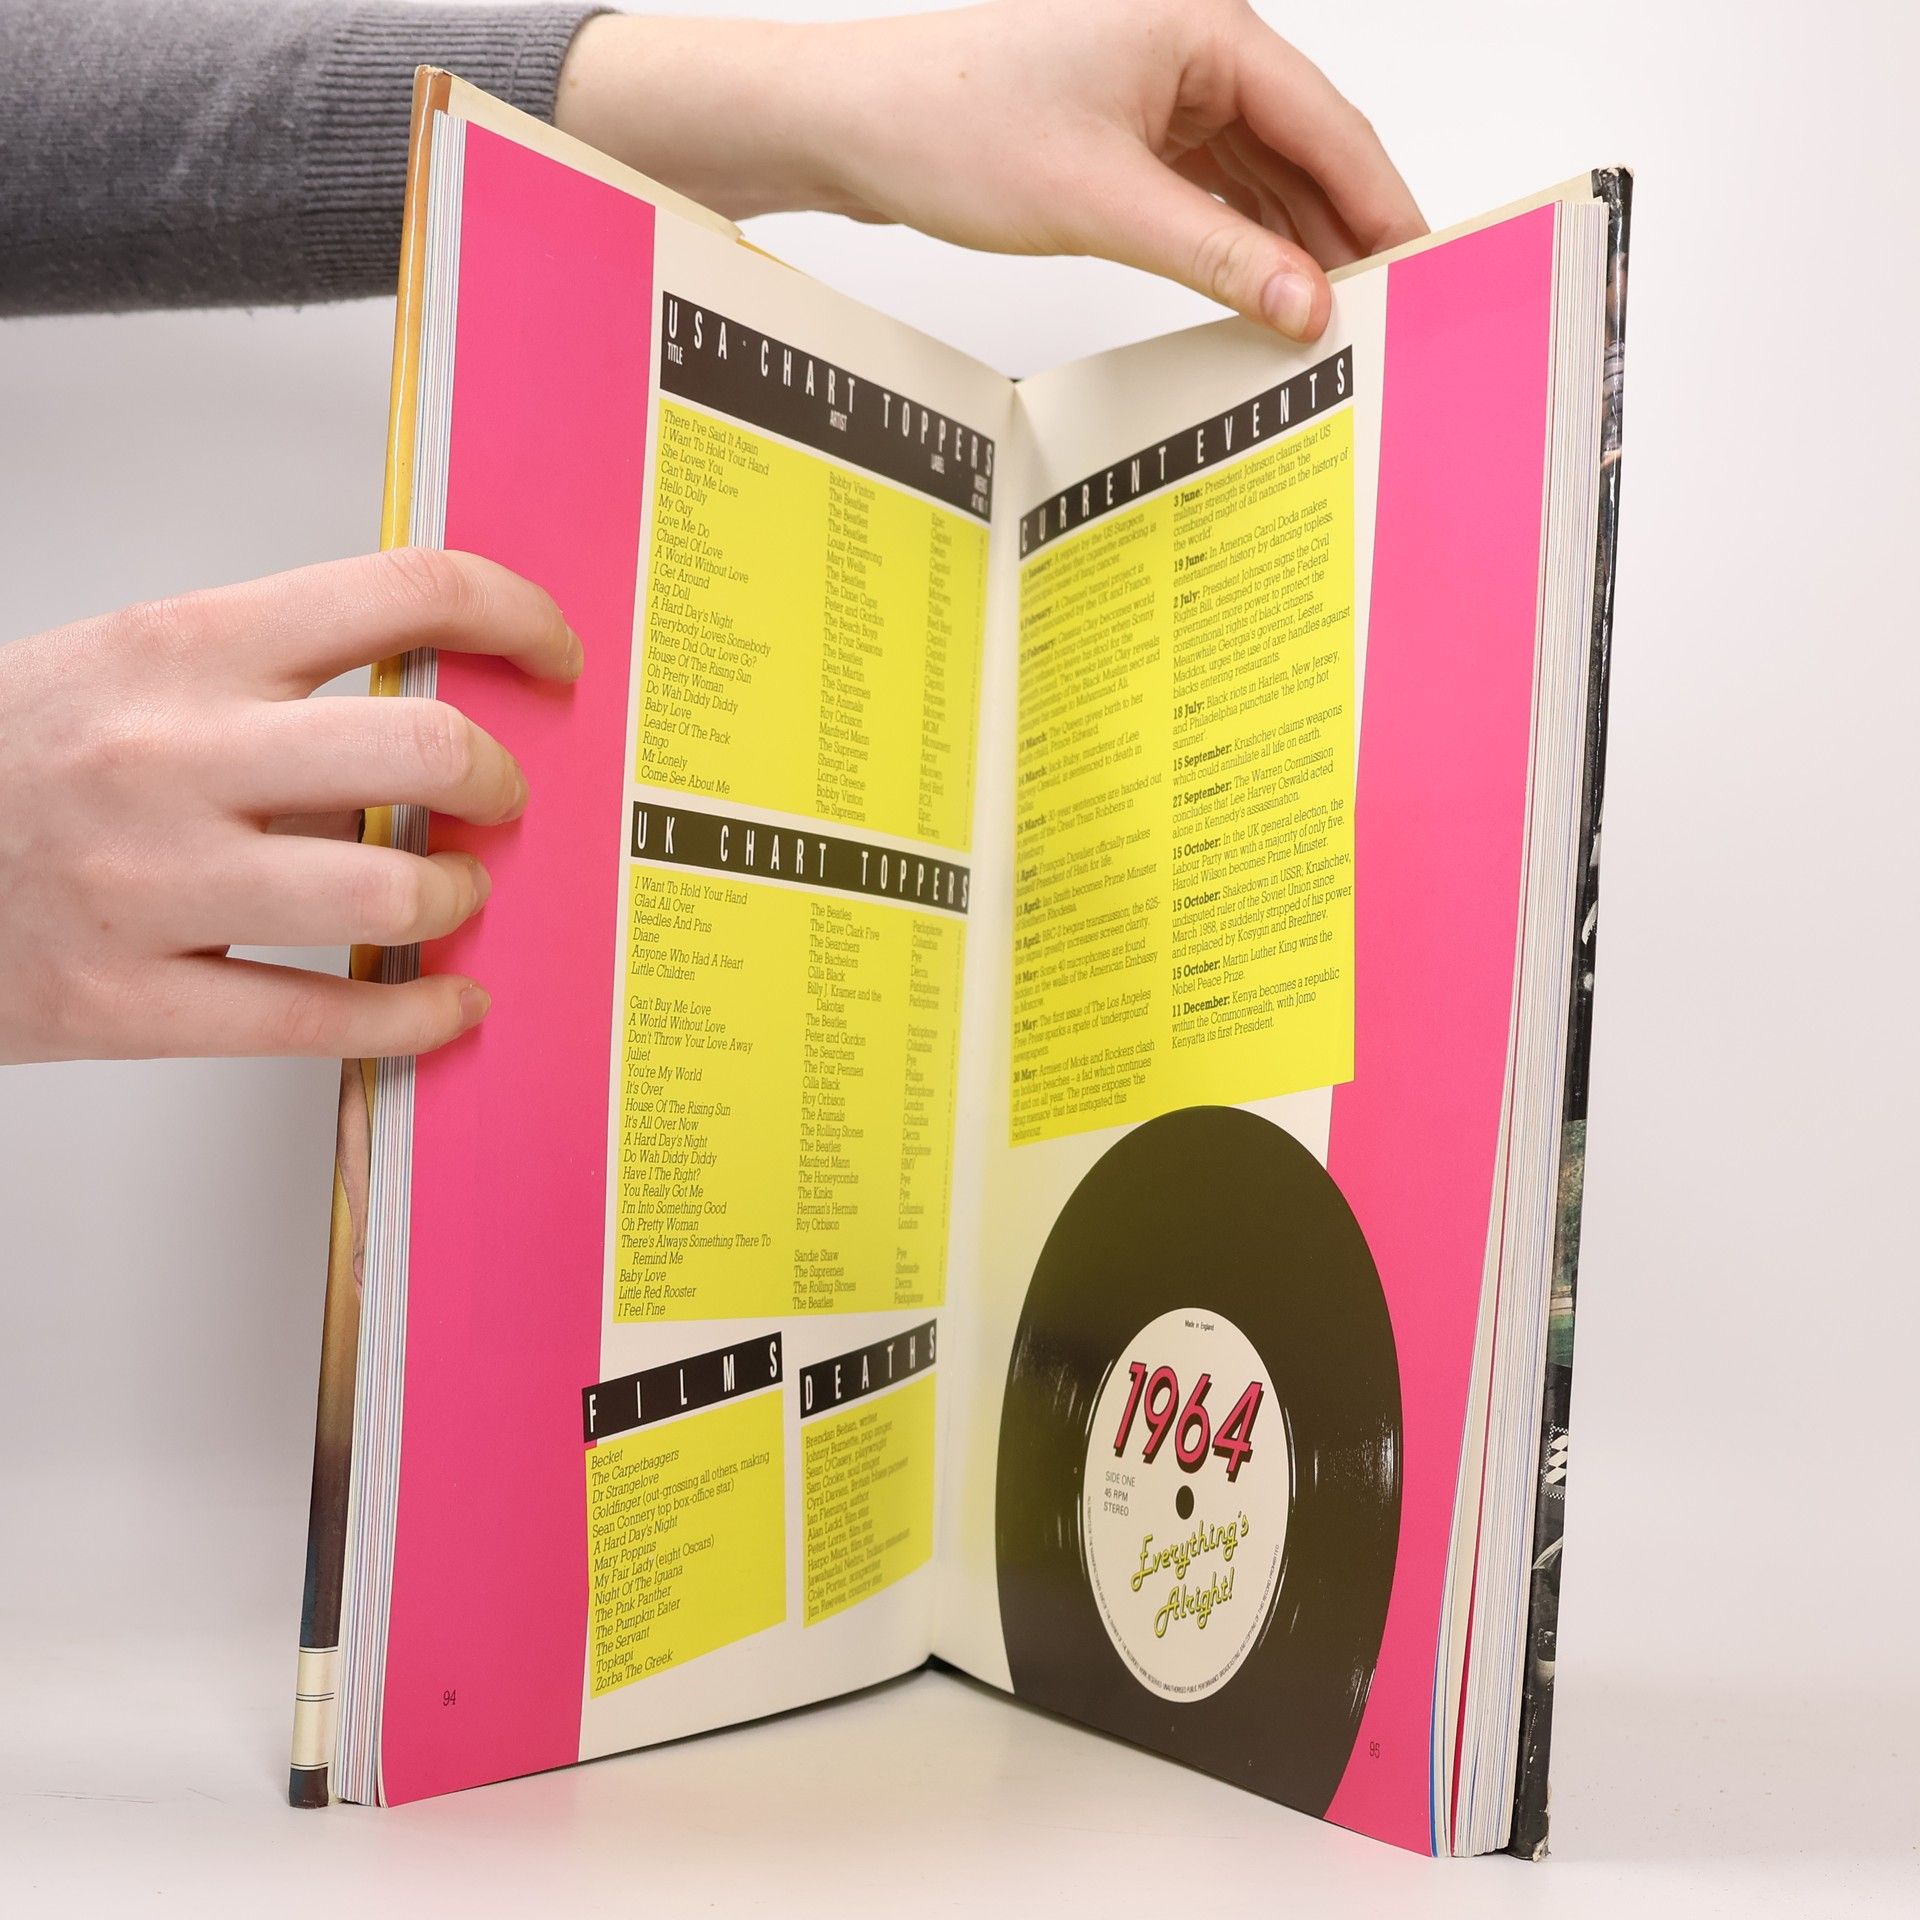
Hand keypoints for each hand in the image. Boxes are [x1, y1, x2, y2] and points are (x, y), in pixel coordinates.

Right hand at [0, 549, 580, 1062]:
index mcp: (181, 647)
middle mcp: (173, 755)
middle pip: (426, 748)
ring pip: (389, 895)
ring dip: (454, 899)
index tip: (552, 653)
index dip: (514, 616)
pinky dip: (415, 1015)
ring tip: (448, 896)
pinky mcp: (129, 1003)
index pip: (401, 589)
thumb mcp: (124, 673)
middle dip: (498, 781)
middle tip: (499, 798)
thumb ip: (270, 686)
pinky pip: (321, 1020)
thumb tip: (433, 716)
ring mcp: (151, 885)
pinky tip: (444, 1001)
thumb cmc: (4, 762)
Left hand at [557, 0, 1424, 341]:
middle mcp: (1190, 43)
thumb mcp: (1104, 204)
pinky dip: (1235, 240)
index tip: (1421, 269)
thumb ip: (1217, 257)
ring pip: (1255, 172)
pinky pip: (1208, 187)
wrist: (849, 125)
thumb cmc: (950, 125)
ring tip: (1329, 320)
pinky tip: (1260, 293)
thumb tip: (1304, 305)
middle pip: (1300, 147)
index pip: (1327, 123)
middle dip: (1340, 231)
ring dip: (1288, 243)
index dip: (1381, 203)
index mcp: (1202, 24)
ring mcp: (1156, 84)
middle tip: (1385, 314)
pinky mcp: (1124, 125)